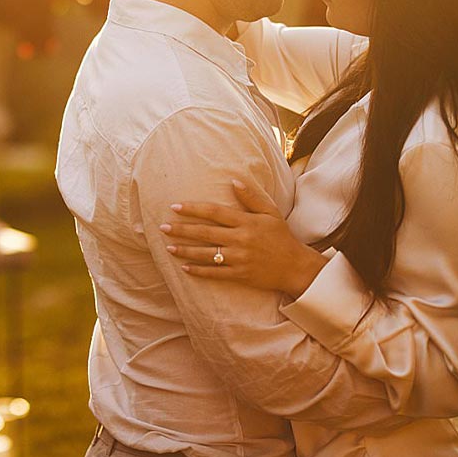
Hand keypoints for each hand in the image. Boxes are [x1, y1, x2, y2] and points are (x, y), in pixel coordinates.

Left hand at [159, 180, 327, 298]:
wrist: (295, 266)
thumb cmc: (281, 236)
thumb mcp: (270, 212)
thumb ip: (251, 197)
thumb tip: (233, 181)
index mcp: (246, 222)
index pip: (214, 212)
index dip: (193, 209)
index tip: (175, 207)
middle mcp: (240, 239)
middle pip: (205, 233)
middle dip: (182, 229)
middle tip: (162, 227)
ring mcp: (239, 258)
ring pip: (207, 254)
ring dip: (186, 250)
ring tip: (168, 247)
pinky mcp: (240, 275)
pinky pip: (215, 273)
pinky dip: (199, 271)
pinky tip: (184, 268)